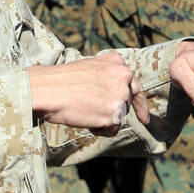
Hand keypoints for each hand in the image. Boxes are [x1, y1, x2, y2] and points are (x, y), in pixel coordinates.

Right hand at [28, 52, 145, 135]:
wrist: (48, 90)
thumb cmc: (61, 81)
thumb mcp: (89, 68)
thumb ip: (107, 77)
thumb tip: (114, 95)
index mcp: (118, 63)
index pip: (135, 85)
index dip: (140, 104)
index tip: (144, 118)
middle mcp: (124, 77)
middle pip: (126, 103)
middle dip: (115, 112)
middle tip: (100, 116)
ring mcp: (121, 95)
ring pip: (120, 117)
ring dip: (104, 120)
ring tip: (84, 110)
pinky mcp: (115, 114)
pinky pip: (112, 130)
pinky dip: (99, 129)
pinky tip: (86, 119)